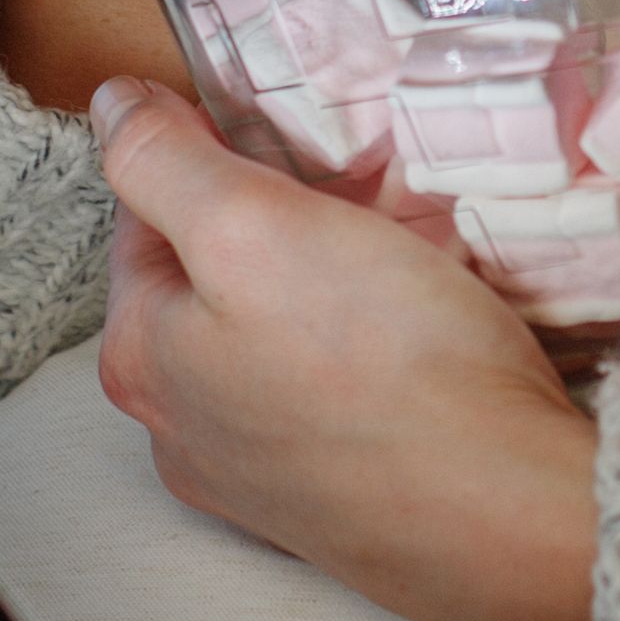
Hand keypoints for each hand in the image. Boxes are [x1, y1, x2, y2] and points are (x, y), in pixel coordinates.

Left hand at [90, 78, 600, 620]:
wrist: (509, 515)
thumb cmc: (384, 365)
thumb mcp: (254, 225)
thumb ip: (164, 160)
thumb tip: (110, 105)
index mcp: (141, 357)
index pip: (147, 215)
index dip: (218, 158)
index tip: (296, 144)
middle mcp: (181, 431)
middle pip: (214, 281)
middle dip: (282, 227)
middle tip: (364, 200)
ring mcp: (258, 481)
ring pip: (277, 339)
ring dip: (328, 289)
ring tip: (405, 263)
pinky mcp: (335, 507)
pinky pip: (333, 398)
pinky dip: (367, 357)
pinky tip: (422, 345)